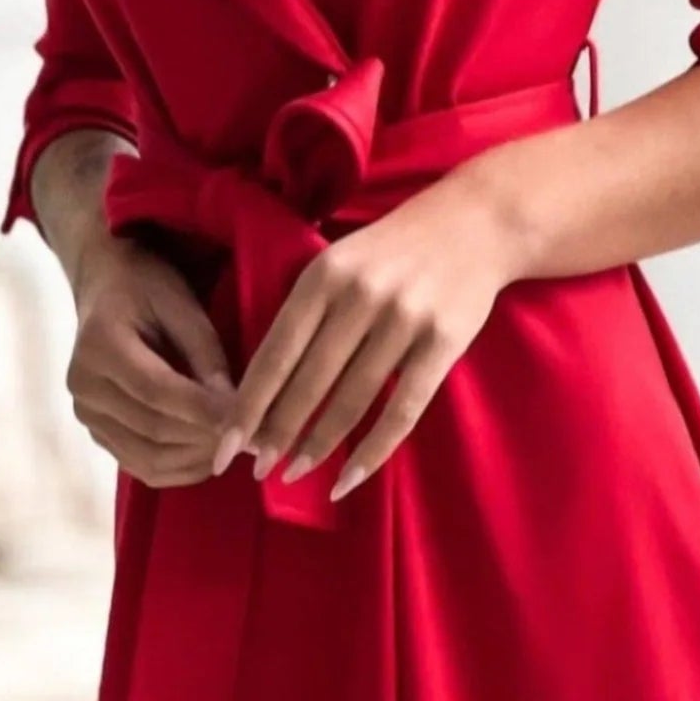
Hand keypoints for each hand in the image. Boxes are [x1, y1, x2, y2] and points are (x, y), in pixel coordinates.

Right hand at [66, 231, 235, 487]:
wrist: (104, 285)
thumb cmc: (147, 285)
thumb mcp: (182, 304)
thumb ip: (207, 355)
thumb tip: (236, 409)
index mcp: (101, 344)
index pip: (157, 391)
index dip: (205, 412)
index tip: (249, 423)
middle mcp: (84, 386)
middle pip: (153, 429)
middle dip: (208, 438)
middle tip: (255, 440)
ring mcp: (86, 414)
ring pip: (147, 457)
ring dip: (198, 459)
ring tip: (236, 446)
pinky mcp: (96, 432)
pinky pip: (140, 465)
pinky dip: (180, 469)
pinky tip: (210, 456)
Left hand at [210, 177, 517, 500]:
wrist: (476, 222)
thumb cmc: (392, 250)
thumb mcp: (337, 262)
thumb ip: (304, 312)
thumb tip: (261, 386)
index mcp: (324, 276)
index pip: (275, 353)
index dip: (248, 405)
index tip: (223, 446)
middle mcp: (360, 296)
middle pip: (308, 381)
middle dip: (276, 433)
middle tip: (254, 470)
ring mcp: (404, 320)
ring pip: (351, 400)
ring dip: (318, 446)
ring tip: (293, 474)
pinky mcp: (443, 343)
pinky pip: (402, 410)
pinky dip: (373, 451)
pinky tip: (348, 478)